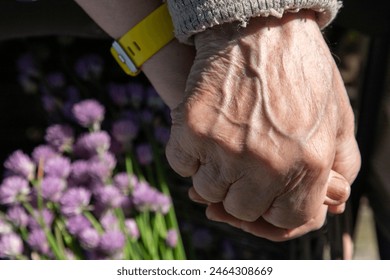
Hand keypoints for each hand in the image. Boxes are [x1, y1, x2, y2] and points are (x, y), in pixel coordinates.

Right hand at [166, 10, 360, 240]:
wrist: (260, 25)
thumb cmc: (299, 69)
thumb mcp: (338, 116)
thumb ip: (342, 165)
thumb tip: (331, 200)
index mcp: (309, 163)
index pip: (286, 220)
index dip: (273, 212)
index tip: (263, 198)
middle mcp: (267, 163)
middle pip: (242, 210)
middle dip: (242, 191)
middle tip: (241, 165)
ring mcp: (225, 148)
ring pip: (207, 192)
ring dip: (213, 173)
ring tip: (223, 144)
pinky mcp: (192, 130)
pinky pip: (182, 166)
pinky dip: (188, 155)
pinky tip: (204, 132)